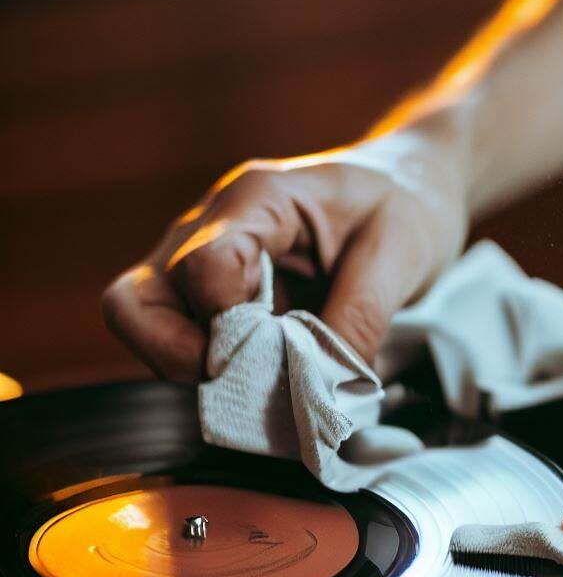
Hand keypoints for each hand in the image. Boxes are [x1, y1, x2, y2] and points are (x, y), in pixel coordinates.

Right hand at [102, 127, 468, 379]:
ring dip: (192, 369)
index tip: (274, 357)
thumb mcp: (401, 253)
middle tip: (243, 387)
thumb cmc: (405, 205)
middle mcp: (210, 228)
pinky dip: (213, 371)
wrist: (410, 187)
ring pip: (148, 325)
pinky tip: (267, 384)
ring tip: (262, 389)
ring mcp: (205, 263)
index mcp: (257, 200)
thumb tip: (322, 388)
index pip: (202, 267)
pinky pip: (184, 338)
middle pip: (138, 301)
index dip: (227, 325)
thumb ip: (361, 316)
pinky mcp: (218, 295)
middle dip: (178, 357)